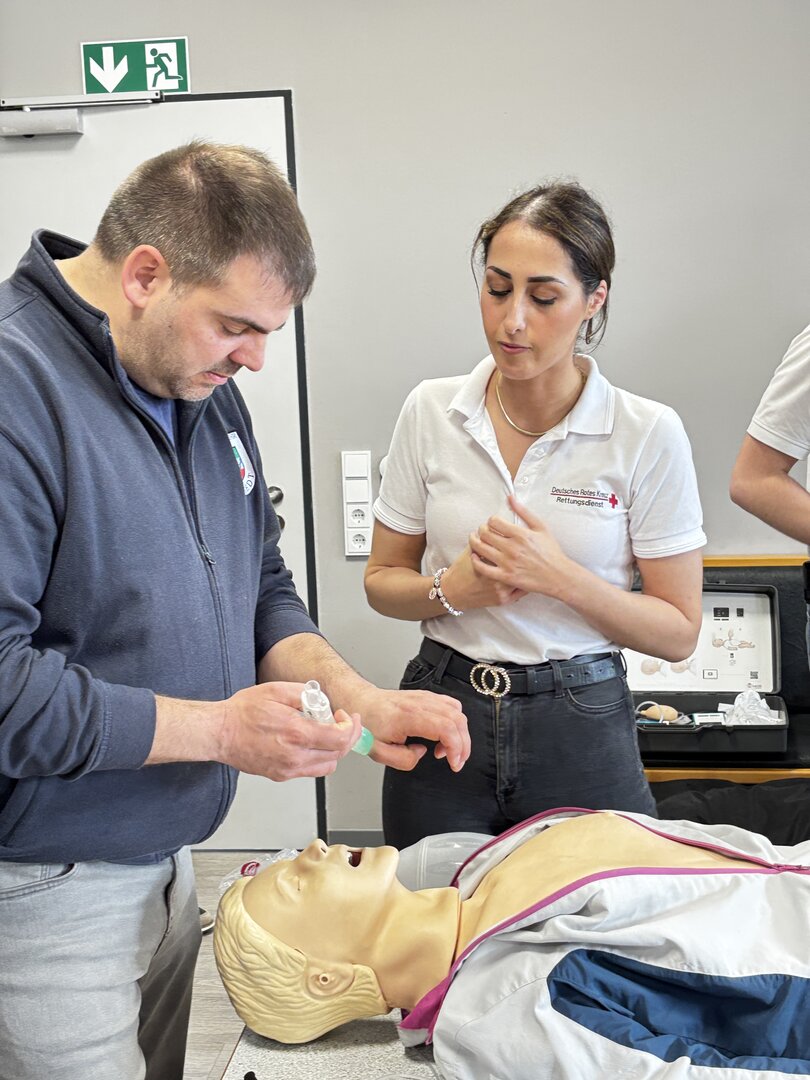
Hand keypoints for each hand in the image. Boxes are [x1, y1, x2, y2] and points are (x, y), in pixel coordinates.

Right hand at [221, 682, 360, 779]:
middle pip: (338, 754)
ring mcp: (288, 769)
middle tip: (340, 723)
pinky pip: (311, 771)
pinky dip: (318, 758)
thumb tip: (322, 701)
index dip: (351, 727)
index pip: (340, 739)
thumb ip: (305, 693)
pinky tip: (309, 743)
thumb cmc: (242, 713)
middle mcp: (295, 756)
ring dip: (333, 749)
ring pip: (327, 766)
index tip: (347, 717)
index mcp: (297, 733)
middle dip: (346, 736)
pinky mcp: (281, 775)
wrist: (220, 733)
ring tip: (324, 732)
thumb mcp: (277, 690)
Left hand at [343, 685, 470, 772]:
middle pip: (457, 720)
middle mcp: (419, 703)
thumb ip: (403, 759)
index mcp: (407, 716)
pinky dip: (455, 723)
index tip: (453, 763)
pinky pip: (451, 706)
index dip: (456, 747)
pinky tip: (445, 735)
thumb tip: (422, 753)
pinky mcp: (427, 696)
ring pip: (457, 712)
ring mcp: (424, 697)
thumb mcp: (378, 752)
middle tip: (456, 761)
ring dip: (460, 734)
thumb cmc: (368, 724)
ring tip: (448, 750)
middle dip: (463, 745)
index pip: (445, 727)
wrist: (361, 702)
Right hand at [440, 545, 526, 611]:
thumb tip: (495, 529)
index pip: (512, 549)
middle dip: (526, 556)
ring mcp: (502, 591)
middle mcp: (499, 578)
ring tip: (533, 561)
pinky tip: (529, 576)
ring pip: (524, 579)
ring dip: (529, 570)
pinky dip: (526, 585)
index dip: (518, 543)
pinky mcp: (503, 600)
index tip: (522, 539)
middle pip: (520, 564)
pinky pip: (521, 592)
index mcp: (492, 562)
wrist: (452, 592)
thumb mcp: (471, 551)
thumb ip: (484, 541)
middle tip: (530, 549)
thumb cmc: (460, 570)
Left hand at [468, 494, 574, 597]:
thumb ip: (524, 512)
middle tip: (482, 531)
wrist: (558, 576)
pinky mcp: (505, 576)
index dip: (491, 520)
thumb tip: (511, 498)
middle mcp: (512, 548)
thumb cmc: (551, 552)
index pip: (494, 521)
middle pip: (485, 533)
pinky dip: (475, 561)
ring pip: (480, 548)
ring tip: (474, 540)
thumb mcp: (541, 527)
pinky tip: (475, 556)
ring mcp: (508, 563)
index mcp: (521, 534)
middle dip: (481, 529)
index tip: (492, 523)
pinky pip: (483, 568)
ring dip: (474, 542)